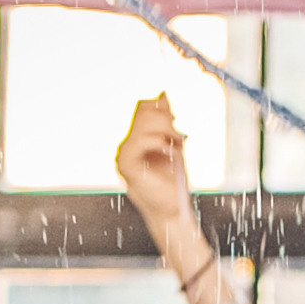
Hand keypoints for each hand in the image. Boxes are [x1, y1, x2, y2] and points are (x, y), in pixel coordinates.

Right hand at [115, 95, 202, 268]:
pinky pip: (143, 140)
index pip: (143, 108)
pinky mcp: (126, 165)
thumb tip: (162, 93)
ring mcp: (123, 155)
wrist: (172, 210)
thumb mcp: (173, 144)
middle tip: (181, 136)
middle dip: (167, 118)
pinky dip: (161, 143)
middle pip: (144, 110)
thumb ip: (166, 121)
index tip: (178, 123)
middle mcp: (126, 145)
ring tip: (179, 145)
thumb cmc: (174, 182)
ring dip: (167, 130)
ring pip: (144, 122)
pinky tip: (171, 153)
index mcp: (136, 140)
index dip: (162, 108)